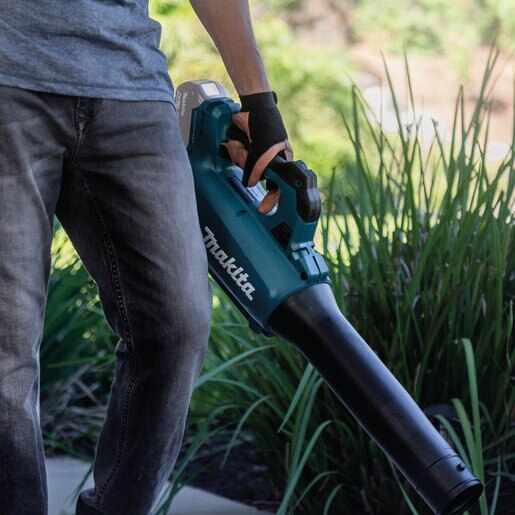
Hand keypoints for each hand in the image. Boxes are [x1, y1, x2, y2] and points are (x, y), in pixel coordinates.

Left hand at [221, 90, 293, 213]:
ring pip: (244, 167)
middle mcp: (269, 160)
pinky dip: (234, 149)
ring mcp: (255, 154)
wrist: (253, 105)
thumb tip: (251, 183)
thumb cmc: (267, 125)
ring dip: (240, 154)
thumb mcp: (263, 151)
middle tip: (246, 152)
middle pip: (256, 175)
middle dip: (248, 163)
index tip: (264, 209)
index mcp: (282, 161)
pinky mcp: (243, 148)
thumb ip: (257, 169)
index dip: (272, 199)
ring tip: (242, 142)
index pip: (279, 185)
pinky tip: (236, 140)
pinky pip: (236, 157)